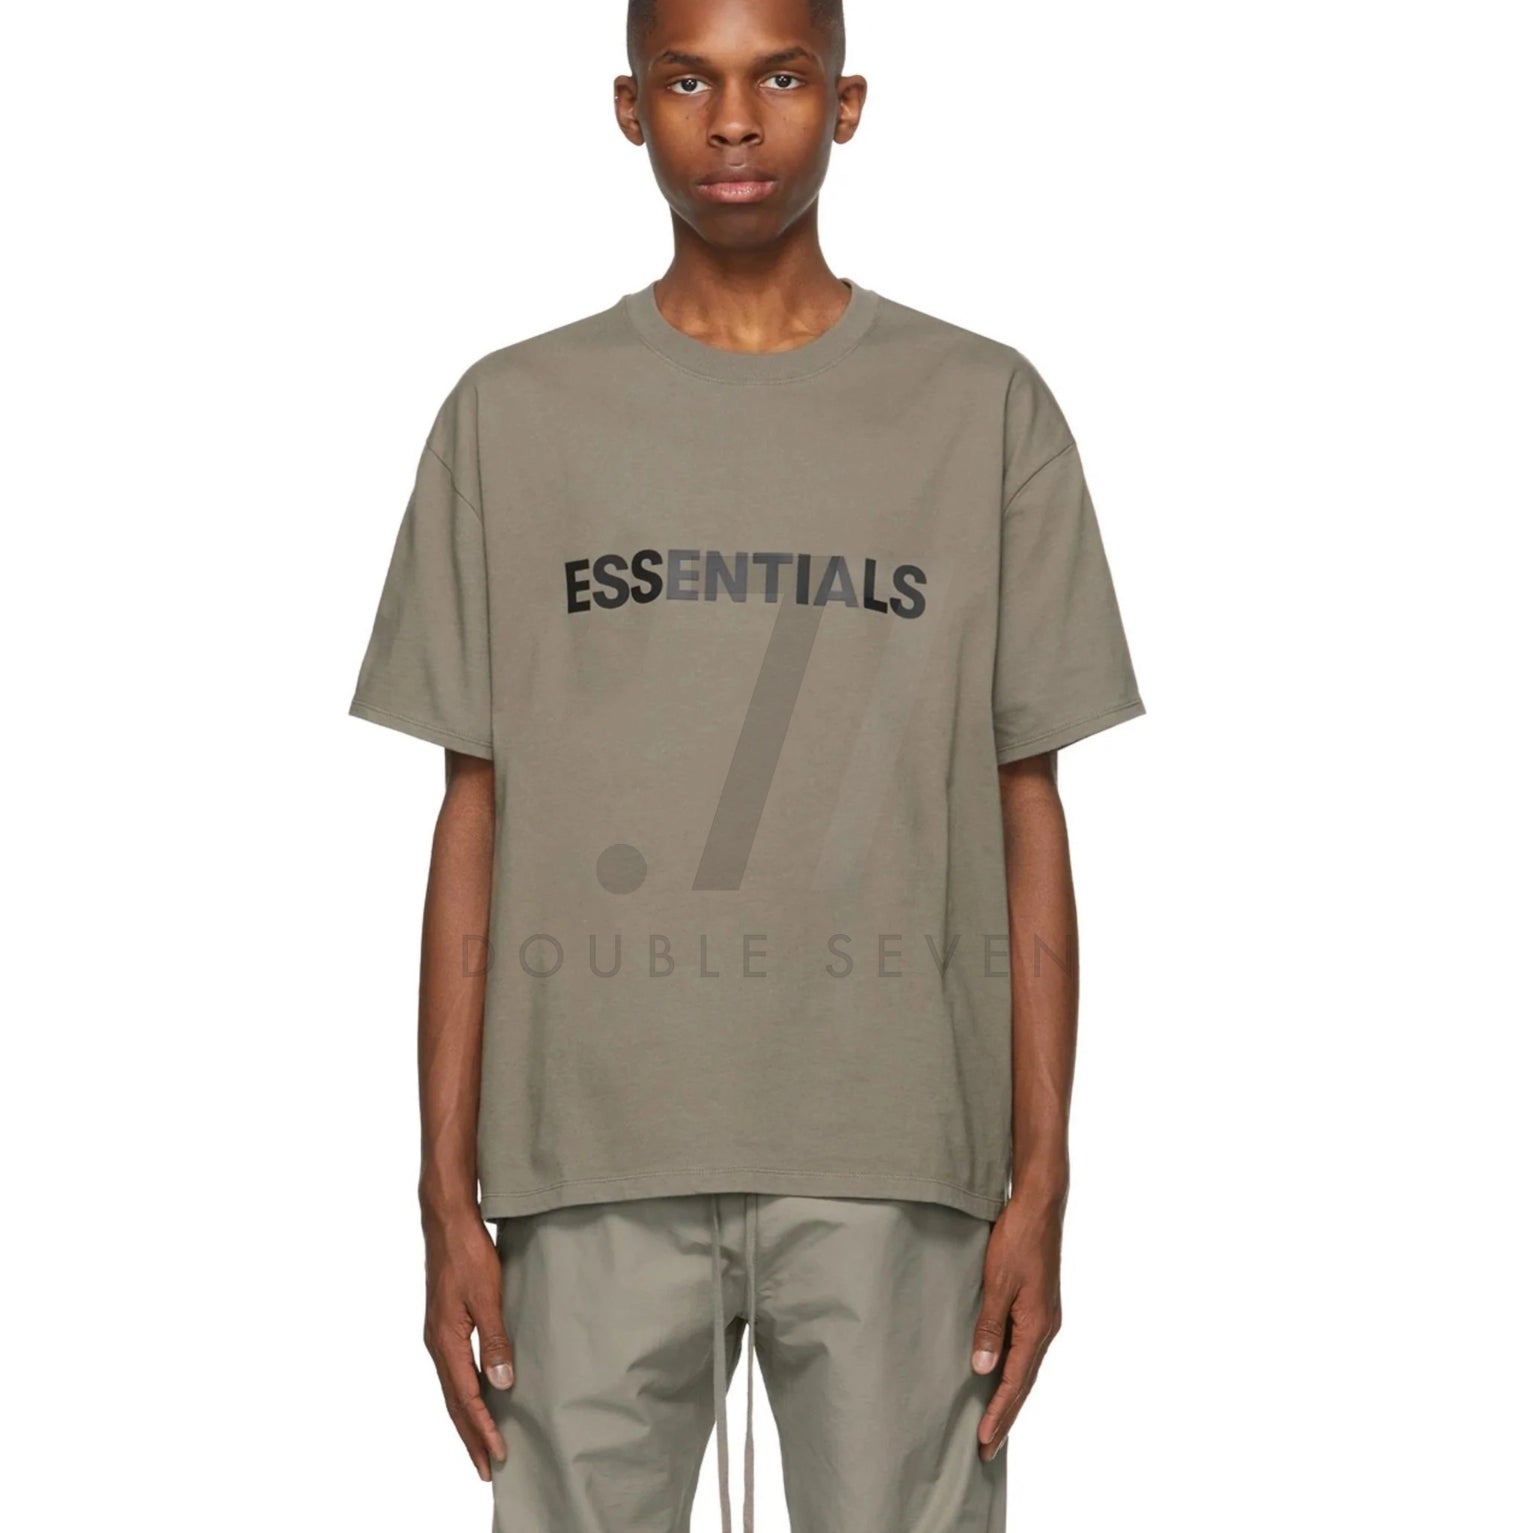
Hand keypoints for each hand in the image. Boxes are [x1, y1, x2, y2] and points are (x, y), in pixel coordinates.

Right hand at [423, 1210, 513, 1479]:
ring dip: (467, 1419)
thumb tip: (502, 1384)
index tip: (498, 1456)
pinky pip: (452, 1372)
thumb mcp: (488, 1296)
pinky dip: (463, 1395)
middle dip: (471, 1437)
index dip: (483, 1429)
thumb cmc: (468, 1254)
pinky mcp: (443, 1325)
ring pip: (452, 1390)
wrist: (447, 1221)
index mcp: (446, 1342)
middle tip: (487, 1469)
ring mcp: (438, 1335)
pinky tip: (475, 1399)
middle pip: (454, 1403)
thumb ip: (495, 1341)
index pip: (466, 1398)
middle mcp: (437, 1344)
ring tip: (480, 1445)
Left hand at [970, 1185, 1064, 1460]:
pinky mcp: (1039, 1305)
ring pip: (1026, 1367)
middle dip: (1006, 1416)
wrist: (1040, 1206)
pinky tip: (1001, 1374)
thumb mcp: (997, 1283)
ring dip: (1010, 1396)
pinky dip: (1014, 1371)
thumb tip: (982, 1369)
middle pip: (1024, 1382)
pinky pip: (1026, 1349)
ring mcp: (1044, 1317)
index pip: (1015, 1382)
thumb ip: (990, 1326)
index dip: (1000, 1414)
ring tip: (993, 1422)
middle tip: (987, 1449)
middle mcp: (1045, 1327)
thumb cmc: (1017, 1239)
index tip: (984, 1442)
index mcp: (1037, 1326)